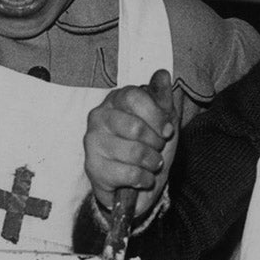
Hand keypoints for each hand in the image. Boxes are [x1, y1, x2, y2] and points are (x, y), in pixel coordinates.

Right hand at [83, 69, 176, 217]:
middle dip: (156, 143)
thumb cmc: (147, 146)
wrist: (134, 185)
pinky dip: (144, 179)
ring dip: (152, 162)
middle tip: (157, 149)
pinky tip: (143, 178)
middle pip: (135, 127)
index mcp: (115, 100)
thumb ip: (162, 98)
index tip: (166, 131)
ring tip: (151, 164)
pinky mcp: (93, 168)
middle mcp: (98, 117)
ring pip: (134, 152)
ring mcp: (92, 142)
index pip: (134, 97)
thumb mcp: (161, 121)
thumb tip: (162, 74)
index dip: (156, 116)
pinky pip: (129, 173)